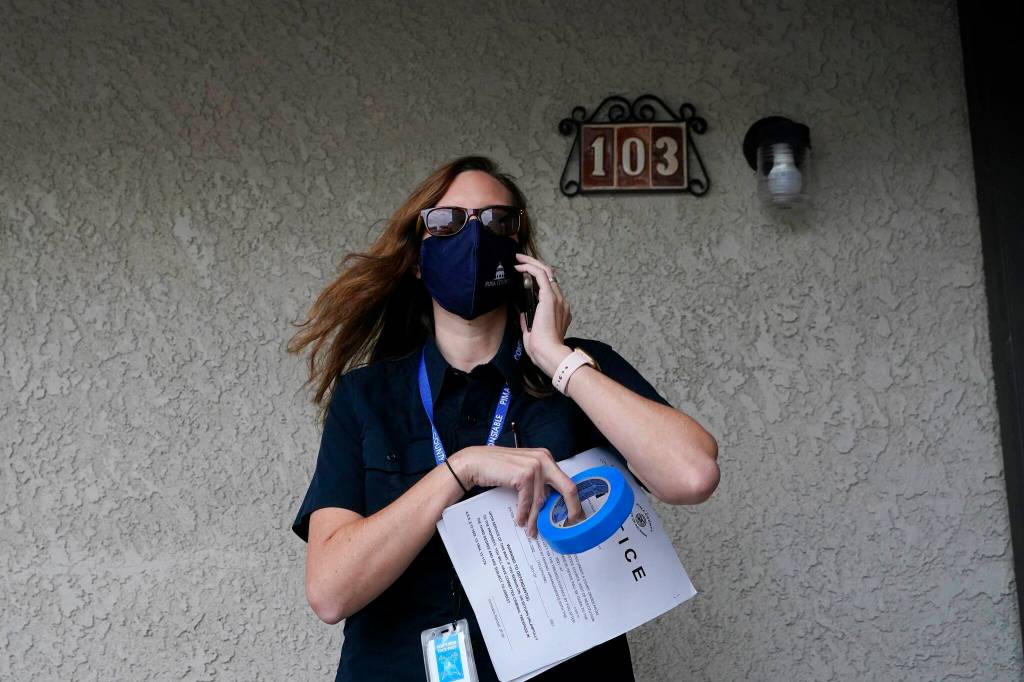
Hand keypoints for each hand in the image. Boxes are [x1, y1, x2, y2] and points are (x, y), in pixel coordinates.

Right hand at [448, 445, 583, 537]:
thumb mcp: (524, 471)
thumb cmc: (498, 467)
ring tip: (532, 530)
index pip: (567, 481)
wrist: (476, 462)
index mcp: (546, 458)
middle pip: (567, 488)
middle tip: (570, 525)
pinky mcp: (524, 475)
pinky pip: (528, 501)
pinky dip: (523, 513)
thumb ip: (539, 482)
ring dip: (536, 518)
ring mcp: (535, 466)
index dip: (573, 501)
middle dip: (571, 509)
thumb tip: (551, 503)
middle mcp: (544, 459)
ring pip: (542, 500)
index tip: (574, 515)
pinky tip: (520, 520)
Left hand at [514, 253, 572, 376]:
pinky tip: (519, 267)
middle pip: (550, 275)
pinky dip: (530, 268)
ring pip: (546, 271)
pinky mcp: (549, 298)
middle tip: (520, 259)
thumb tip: (522, 312)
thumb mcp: (532, 331)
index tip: (524, 273)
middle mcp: (561, 302)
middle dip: (534, 264)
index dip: (537, 277)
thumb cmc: (541, 348)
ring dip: (531, 263)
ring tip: (518, 259)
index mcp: (559, 310)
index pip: (550, 287)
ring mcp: (557, 299)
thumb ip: (528, 320)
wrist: (548, 353)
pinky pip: (541, 275)